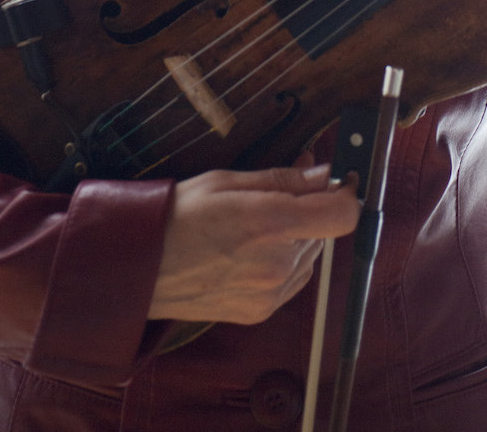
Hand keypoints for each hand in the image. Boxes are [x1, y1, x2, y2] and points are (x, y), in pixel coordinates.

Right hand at [148, 162, 359, 324]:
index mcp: (269, 224)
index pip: (340, 214)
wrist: (140, 267)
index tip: (341, 180)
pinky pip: (293, 280)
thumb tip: (322, 173)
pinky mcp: (260, 312)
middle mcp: (276, 264)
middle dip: (312, 208)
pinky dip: (286, 261)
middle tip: (284, 190)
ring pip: (311, 256)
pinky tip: (256, 248)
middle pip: (325, 232)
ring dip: (299, 235)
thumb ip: (283, 179)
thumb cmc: (177, 216)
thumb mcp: (227, 180)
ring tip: (260, 221)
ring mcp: (270, 293)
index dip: (346, 193)